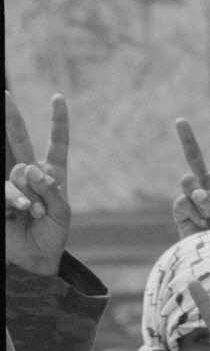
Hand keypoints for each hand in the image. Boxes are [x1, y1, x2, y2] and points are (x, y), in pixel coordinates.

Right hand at [5, 92, 69, 275]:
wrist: (35, 256)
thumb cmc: (53, 234)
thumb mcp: (62, 214)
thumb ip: (50, 191)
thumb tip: (32, 170)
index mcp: (52, 174)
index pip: (57, 143)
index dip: (57, 122)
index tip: (57, 98)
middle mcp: (29, 173)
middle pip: (19, 140)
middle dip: (11, 117)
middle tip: (5, 95)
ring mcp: (12, 182)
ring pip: (16, 172)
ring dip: (28, 194)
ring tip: (34, 212)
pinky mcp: (1, 195)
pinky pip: (7, 190)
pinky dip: (17, 201)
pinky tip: (21, 211)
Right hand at [172, 115, 209, 238]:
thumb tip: (195, 192)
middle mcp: (206, 185)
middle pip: (195, 158)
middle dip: (187, 139)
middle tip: (180, 120)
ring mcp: (191, 196)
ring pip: (187, 181)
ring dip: (198, 197)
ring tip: (207, 215)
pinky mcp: (180, 208)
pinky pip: (183, 201)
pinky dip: (194, 213)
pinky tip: (200, 223)